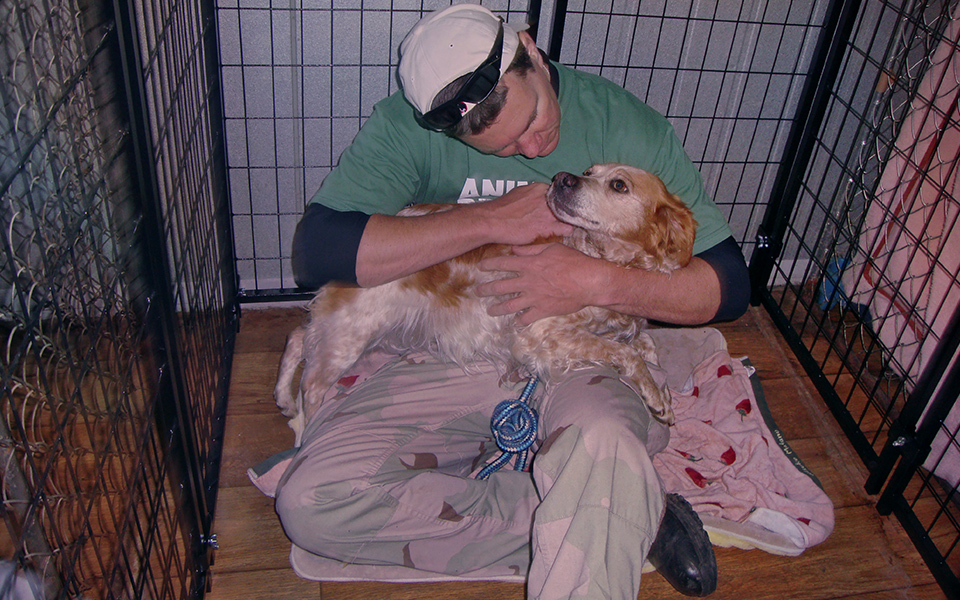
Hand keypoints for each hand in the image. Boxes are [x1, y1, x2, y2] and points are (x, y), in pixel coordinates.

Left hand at [477, 243, 600, 325]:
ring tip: (489, 310)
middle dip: (485, 289)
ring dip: (496, 308)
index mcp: (529, 265)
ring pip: (508, 305)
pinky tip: (516, 322)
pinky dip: (519, 321)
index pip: (503, 264)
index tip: (479, 267)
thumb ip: (532, 249)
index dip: (489, 264)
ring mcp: (533, 298)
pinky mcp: (542, 310)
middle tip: (477, 291)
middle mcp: (527, 282)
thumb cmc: (574, 262)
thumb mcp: (553, 248)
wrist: (589, 281)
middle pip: (500, 286)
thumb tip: (515, 249)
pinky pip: (526, 318)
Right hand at [478, 183, 573, 244]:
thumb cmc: (501, 209)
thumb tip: (537, 197)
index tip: (556, 209)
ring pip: (569, 215)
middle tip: (561, 218)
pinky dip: (566, 231)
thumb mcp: (518, 193)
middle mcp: (547, 198)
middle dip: (564, 211)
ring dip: (566, 221)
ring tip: (561, 226)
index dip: (558, 202)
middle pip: (565, 204)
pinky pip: (568, 228)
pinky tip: (561, 233)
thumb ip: (532, 194)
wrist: (492, 221)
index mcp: (540, 188)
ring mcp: (549, 212)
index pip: (558, 194)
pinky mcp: (548, 227)